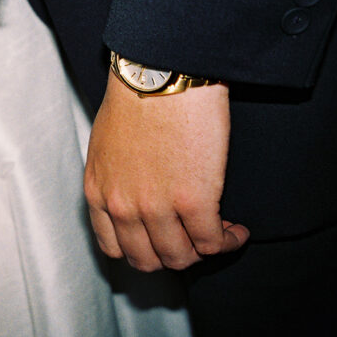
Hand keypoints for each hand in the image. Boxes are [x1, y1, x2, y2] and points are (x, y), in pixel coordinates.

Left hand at [84, 73, 249, 270]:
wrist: (161, 75)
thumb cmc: (137, 99)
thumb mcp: (106, 147)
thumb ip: (115, 178)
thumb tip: (135, 193)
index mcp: (98, 193)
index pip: (114, 248)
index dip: (143, 251)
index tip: (162, 240)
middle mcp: (121, 207)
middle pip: (148, 260)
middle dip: (174, 255)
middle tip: (194, 240)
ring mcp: (155, 208)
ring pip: (181, 257)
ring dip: (203, 251)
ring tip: (220, 234)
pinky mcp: (193, 201)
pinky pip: (212, 242)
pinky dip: (228, 242)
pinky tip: (237, 230)